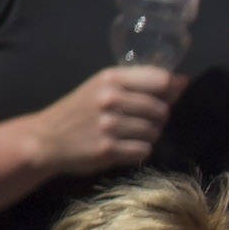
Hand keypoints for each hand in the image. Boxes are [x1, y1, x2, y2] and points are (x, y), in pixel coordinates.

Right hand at [24, 63, 179, 175]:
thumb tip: (183, 80)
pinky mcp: (108, 149)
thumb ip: (142, 84)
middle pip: (161, 110)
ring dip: (148, 136)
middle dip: (157, 118)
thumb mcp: (104, 88)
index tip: (162, 98)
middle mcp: (110, 99)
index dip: (168, 91)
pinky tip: (123, 147)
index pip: (160, 80)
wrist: (45, 139)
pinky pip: (144, 150)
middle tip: (140, 121)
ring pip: (155, 132)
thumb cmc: (80, 111)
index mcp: (110, 78)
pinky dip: (138, 151)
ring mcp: (109, 125)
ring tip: (129, 134)